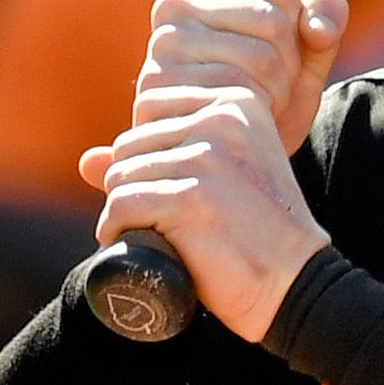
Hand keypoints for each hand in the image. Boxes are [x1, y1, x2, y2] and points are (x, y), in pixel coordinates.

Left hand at [83, 75, 328, 343]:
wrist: (298, 283)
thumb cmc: (258, 233)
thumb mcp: (224, 174)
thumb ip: (165, 153)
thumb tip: (86, 160)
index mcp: (237, 101)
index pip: (149, 110)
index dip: (147, 156)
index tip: (169, 190)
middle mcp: (223, 118)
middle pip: (131, 142)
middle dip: (132, 185)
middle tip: (155, 220)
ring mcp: (207, 157)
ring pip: (121, 174)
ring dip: (122, 210)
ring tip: (147, 233)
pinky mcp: (191, 197)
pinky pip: (122, 204)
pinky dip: (117, 230)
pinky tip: (136, 243)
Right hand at [132, 0, 345, 154]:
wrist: (226, 162)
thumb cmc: (268, 100)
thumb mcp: (306, 56)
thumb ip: (326, 21)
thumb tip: (318, 30)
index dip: (299, 31)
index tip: (280, 57)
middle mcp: (175, 5)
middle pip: (275, 23)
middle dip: (290, 67)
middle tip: (270, 93)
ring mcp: (162, 47)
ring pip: (262, 59)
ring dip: (277, 95)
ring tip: (256, 109)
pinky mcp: (159, 90)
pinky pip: (239, 96)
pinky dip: (256, 118)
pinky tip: (238, 127)